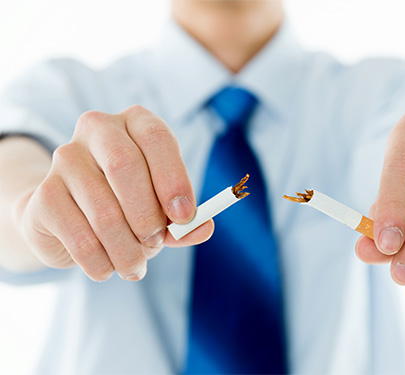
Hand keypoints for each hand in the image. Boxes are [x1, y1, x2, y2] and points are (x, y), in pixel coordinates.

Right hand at [17, 105, 213, 281]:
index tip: (185, 217)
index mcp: (135, 122)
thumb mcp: (162, 209)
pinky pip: (80, 238)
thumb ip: (185, 220)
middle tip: (155, 242)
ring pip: (104, 213)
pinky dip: (101, 263)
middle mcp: (97, 129)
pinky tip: (107, 268)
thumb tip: (204, 227)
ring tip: (135, 265)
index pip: (156, 138)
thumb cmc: (127, 206)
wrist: (69, 217)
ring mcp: (65, 158)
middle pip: (125, 167)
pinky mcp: (44, 194)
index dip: (174, 179)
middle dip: (148, 216)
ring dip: (128, 251)